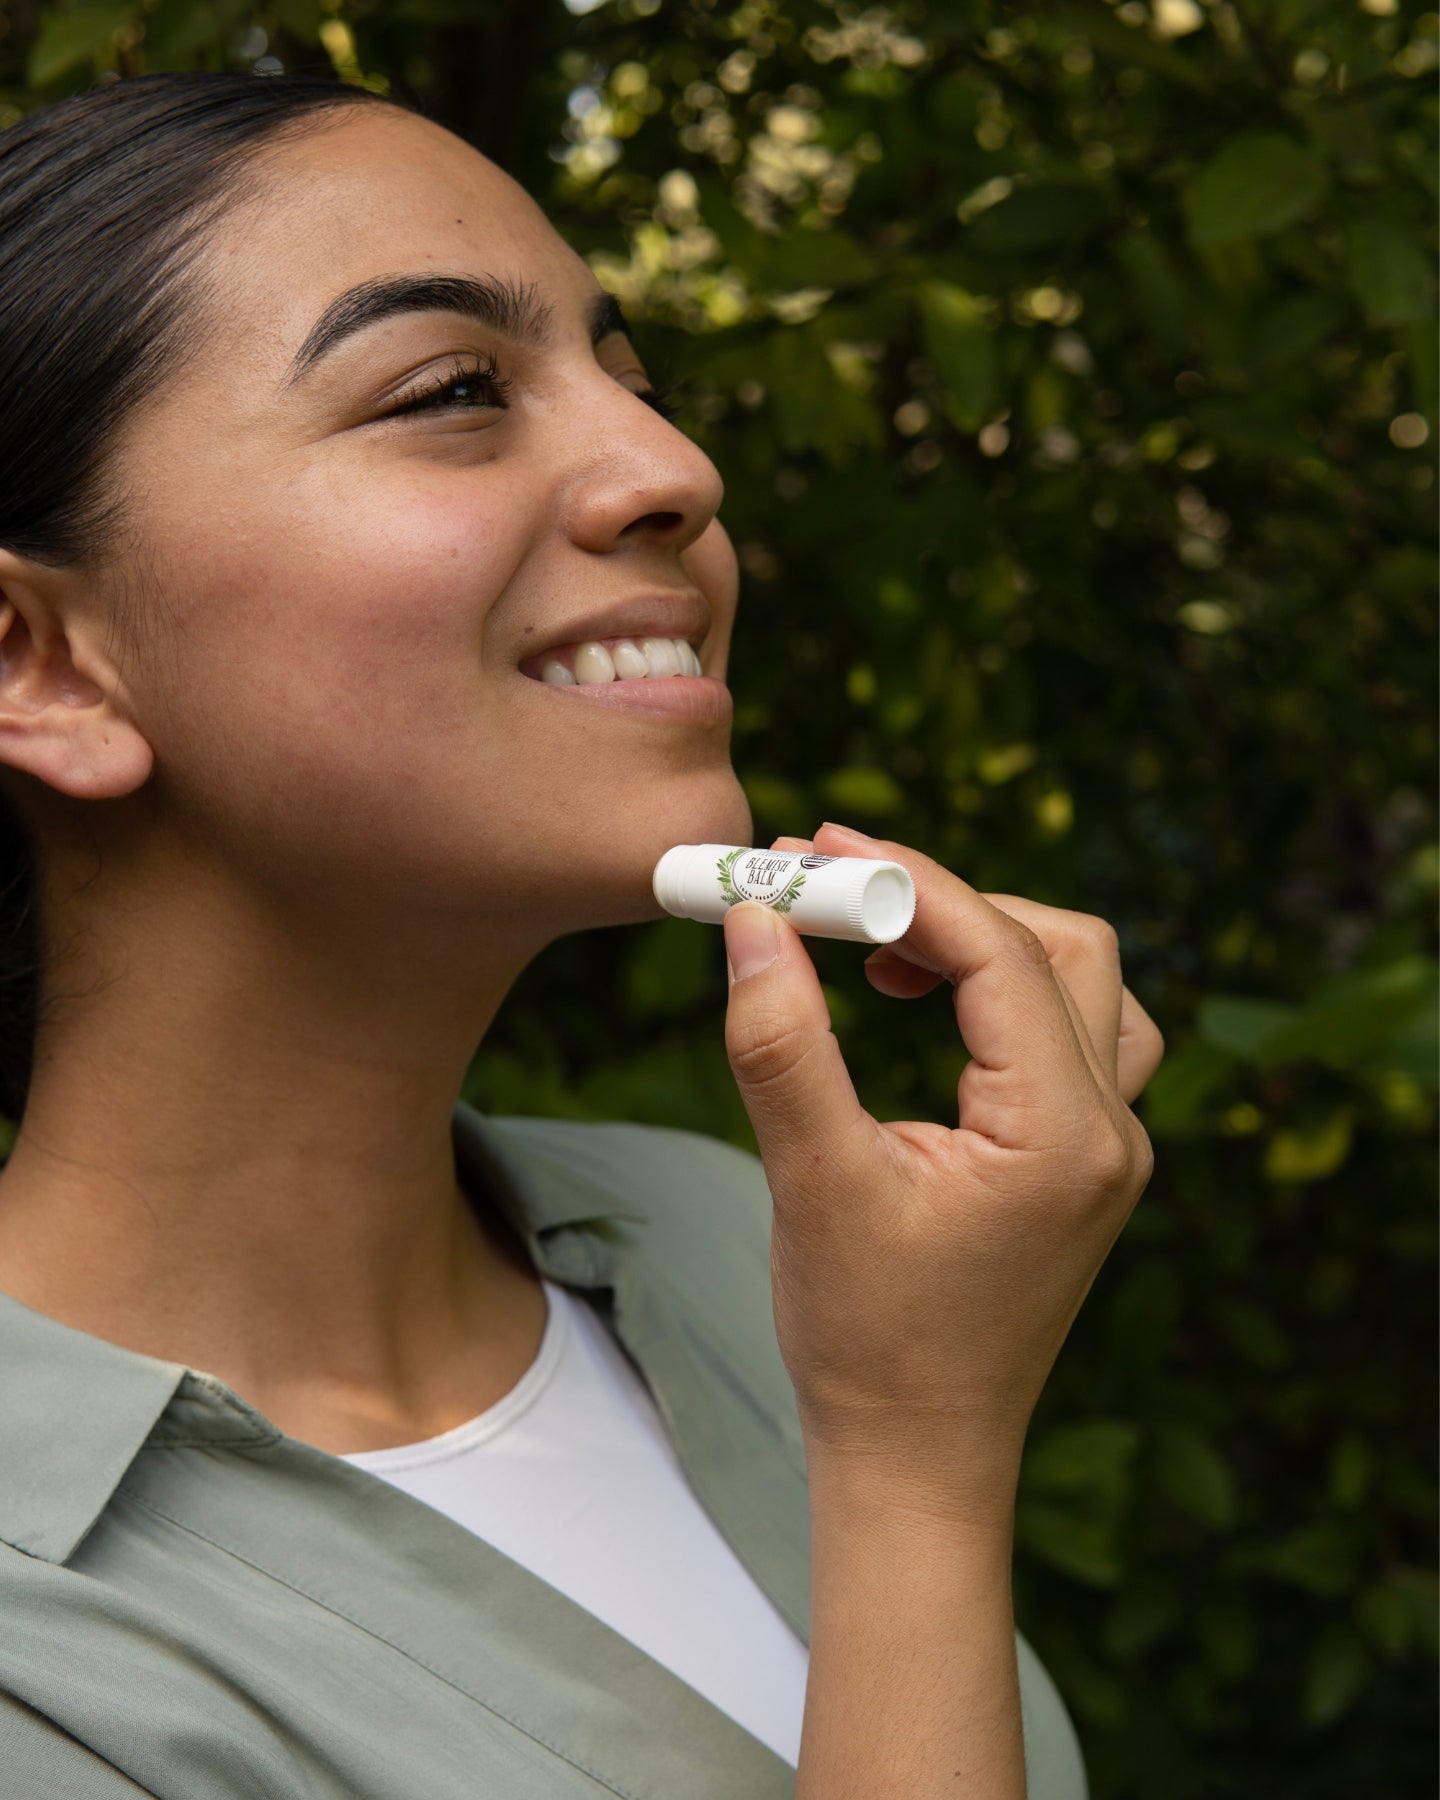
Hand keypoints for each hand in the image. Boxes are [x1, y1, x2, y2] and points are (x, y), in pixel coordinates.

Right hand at [722, 821, 1162, 1517]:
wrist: (916, 1457)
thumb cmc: (865, 1338)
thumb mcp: (812, 1182)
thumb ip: (782, 1043)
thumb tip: (753, 919)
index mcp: (1064, 1136)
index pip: (1000, 952)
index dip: (904, 883)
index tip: (812, 850)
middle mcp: (1111, 1132)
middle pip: (1060, 946)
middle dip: (944, 900)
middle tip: (834, 890)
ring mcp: (1108, 1149)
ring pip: (1080, 982)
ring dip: (983, 940)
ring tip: (875, 947)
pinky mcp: (1081, 1162)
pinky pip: (1070, 1032)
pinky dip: (1000, 992)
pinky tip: (919, 1007)